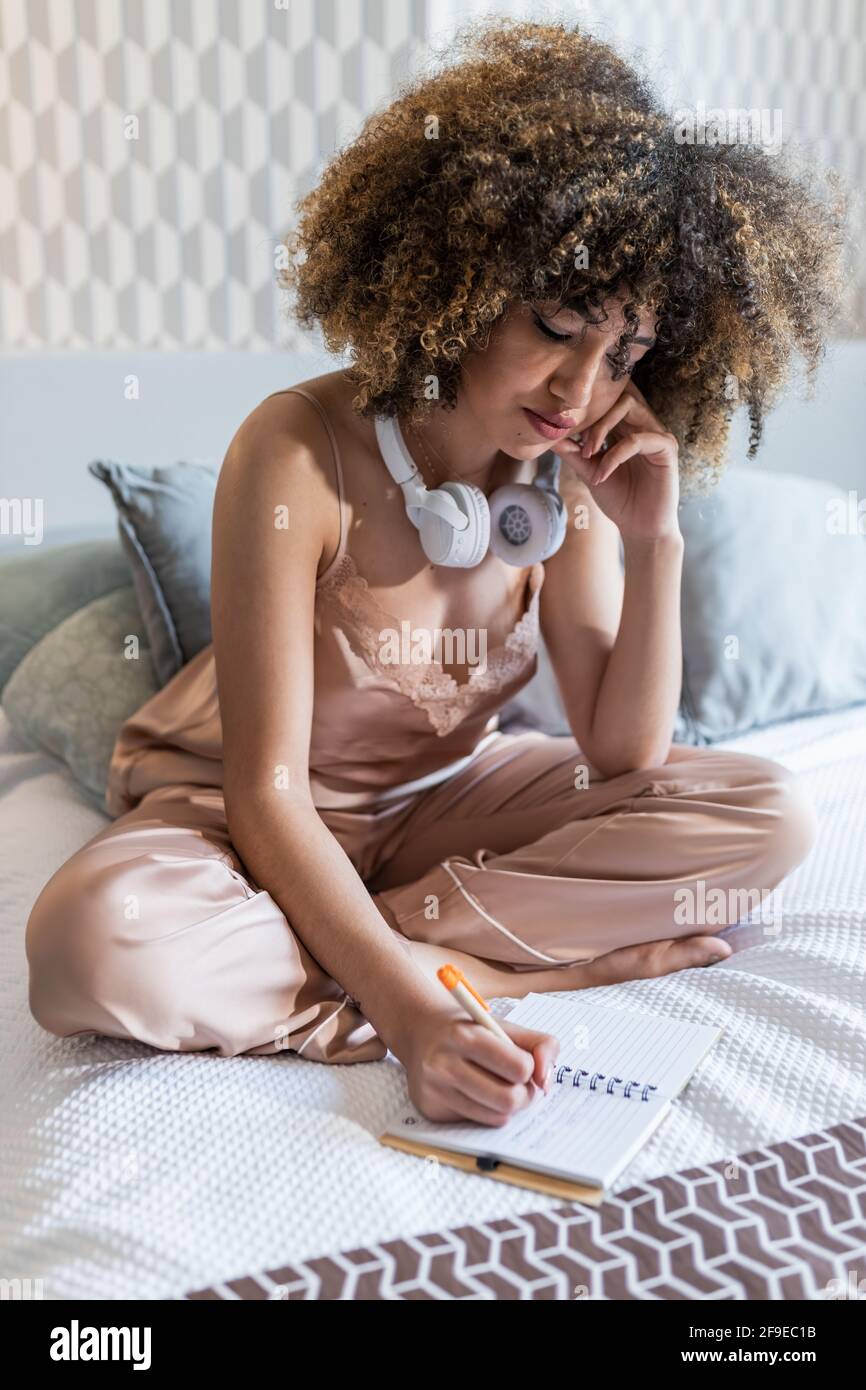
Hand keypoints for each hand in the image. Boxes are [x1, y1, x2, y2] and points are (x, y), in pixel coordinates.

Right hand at [402, 1008, 559, 1125]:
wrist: (420, 1031)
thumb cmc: (471, 1029)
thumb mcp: (505, 1025)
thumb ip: (541, 1045)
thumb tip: (546, 1083)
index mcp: (466, 1036)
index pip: (520, 1067)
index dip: (529, 1067)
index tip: (521, 1062)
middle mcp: (445, 1063)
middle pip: (510, 1100)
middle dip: (524, 1094)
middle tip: (519, 1084)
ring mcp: (435, 1089)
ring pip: (496, 1117)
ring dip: (507, 1106)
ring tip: (499, 1087)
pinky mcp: (431, 1110)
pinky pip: (477, 1124)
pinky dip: (486, 1112)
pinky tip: (476, 1094)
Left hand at [553, 378, 680, 541]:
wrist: (639, 527)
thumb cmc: (619, 499)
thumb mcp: (589, 471)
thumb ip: (572, 452)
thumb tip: (549, 434)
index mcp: (625, 426)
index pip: (607, 398)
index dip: (584, 408)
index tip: (563, 428)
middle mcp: (642, 423)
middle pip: (617, 394)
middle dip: (592, 415)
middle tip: (577, 443)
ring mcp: (656, 433)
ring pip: (628, 406)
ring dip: (601, 427)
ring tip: (587, 454)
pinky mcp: (667, 448)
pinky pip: (636, 440)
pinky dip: (614, 456)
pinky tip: (602, 474)